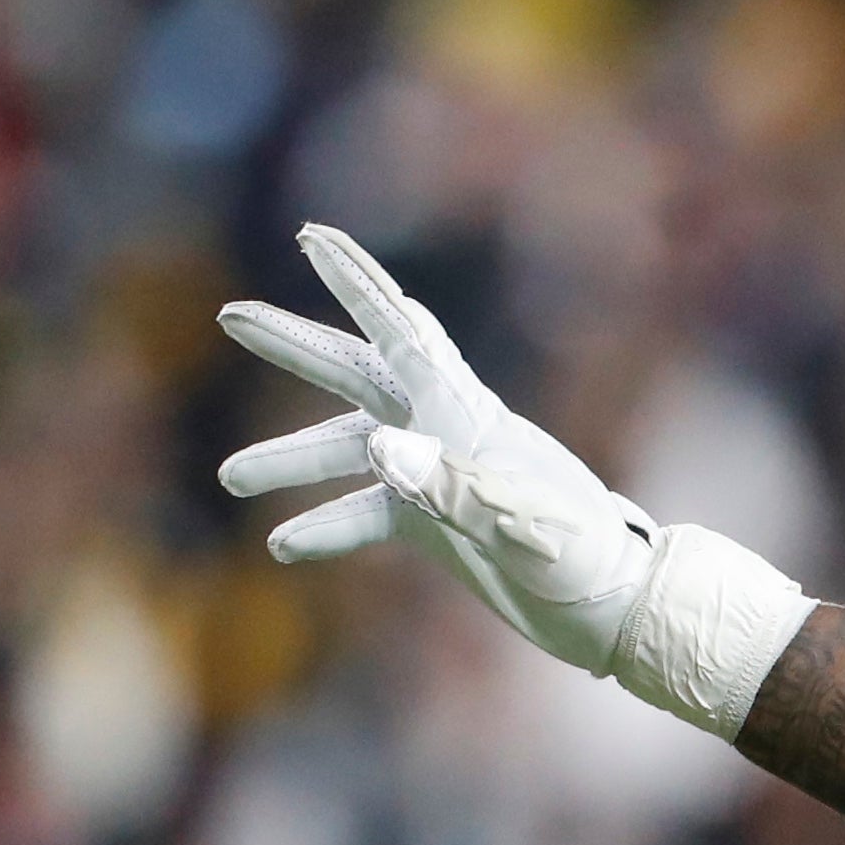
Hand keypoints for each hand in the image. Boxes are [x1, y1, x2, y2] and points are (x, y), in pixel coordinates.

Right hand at [217, 223, 659, 671]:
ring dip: (289, 460)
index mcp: (468, 416)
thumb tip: (380, 449)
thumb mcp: (519, 522)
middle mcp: (443, 433)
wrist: (615, 609)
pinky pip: (365, 514)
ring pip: (346, 451)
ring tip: (229, 478)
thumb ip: (450, 485)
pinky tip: (283, 546)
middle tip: (229, 315)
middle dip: (294, 345)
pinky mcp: (435, 522)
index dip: (358, 284)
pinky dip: (326, 527)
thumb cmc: (583, 556)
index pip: (403, 336)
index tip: (313, 235)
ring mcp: (436, 475)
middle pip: (356, 375)